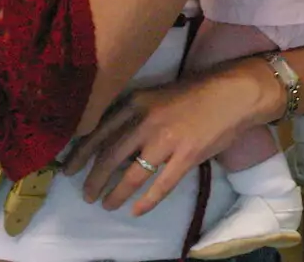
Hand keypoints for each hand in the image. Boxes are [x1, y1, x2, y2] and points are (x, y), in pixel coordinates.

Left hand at [63, 60, 278, 216]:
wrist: (234, 92)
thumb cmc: (196, 91)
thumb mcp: (156, 94)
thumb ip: (134, 113)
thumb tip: (109, 139)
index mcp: (136, 102)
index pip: (99, 131)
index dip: (81, 154)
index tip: (69, 169)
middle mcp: (146, 121)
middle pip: (109, 157)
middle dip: (94, 180)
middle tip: (86, 194)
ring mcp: (167, 141)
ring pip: (132, 175)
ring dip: (115, 194)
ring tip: (106, 205)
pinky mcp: (187, 157)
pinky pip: (161, 186)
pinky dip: (146, 201)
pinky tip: (136, 211)